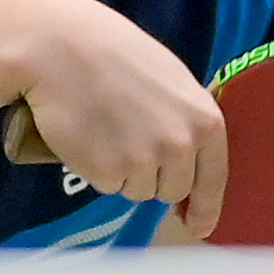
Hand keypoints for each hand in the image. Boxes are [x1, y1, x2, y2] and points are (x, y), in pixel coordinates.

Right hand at [12, 0, 228, 237]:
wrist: (60, 47)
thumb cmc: (114, 55)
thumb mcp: (171, 81)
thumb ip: (186, 122)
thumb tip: (188, 165)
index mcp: (205, 120)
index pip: (213, 178)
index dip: (205, 208)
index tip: (198, 226)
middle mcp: (181, 144)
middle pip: (173, 190)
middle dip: (154, 177)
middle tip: (127, 140)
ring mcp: (146, 160)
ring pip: (139, 191)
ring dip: (123, 172)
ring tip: (105, 129)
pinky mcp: (109, 172)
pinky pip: (108, 186)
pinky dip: (96, 169)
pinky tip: (88, 135)